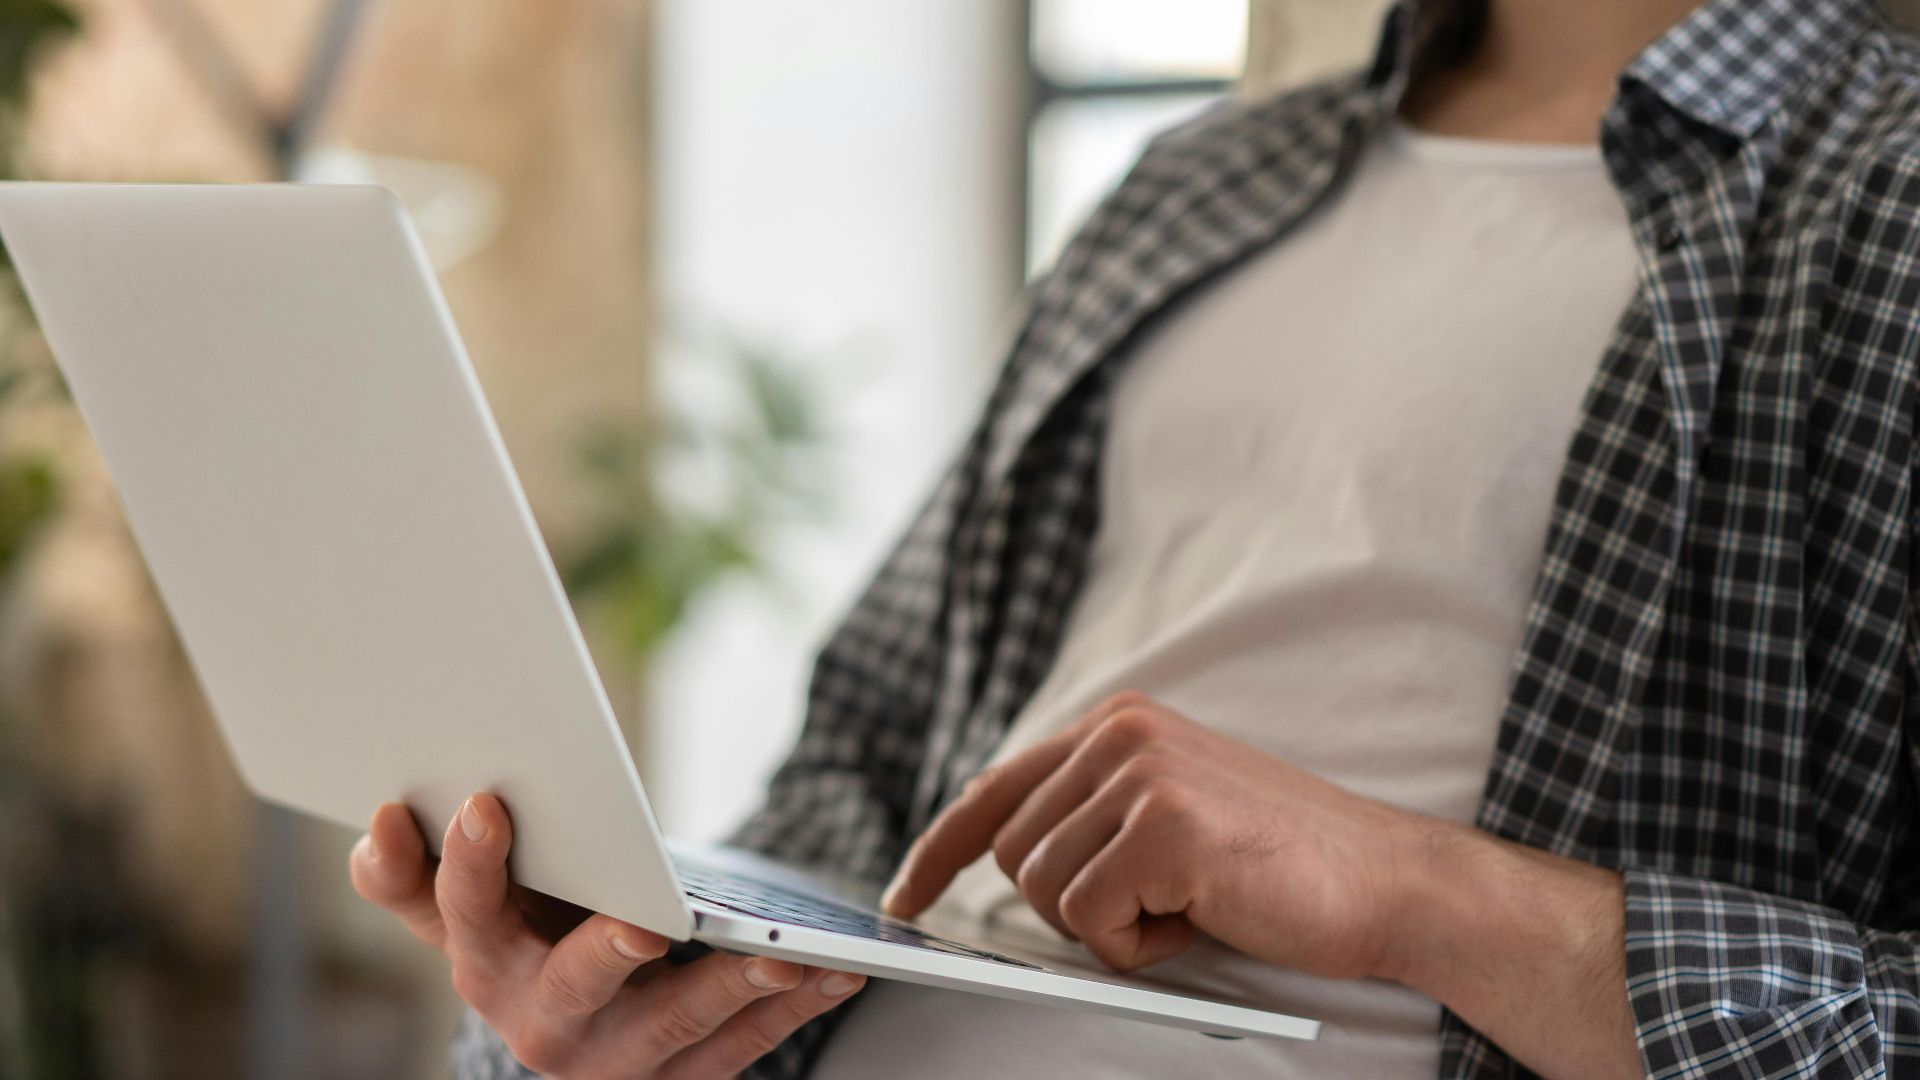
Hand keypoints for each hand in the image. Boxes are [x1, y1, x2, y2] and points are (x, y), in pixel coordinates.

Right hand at [349, 793, 866, 1078]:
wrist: (583, 1025)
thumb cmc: (532, 930)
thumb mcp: (474, 904)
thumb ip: (419, 871)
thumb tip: (382, 821)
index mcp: (483, 960)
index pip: (461, 912)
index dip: (469, 865)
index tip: (486, 805)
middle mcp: (541, 1022)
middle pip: (572, 986)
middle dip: (607, 953)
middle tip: (644, 925)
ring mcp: (615, 1059)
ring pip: (675, 1024)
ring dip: (732, 989)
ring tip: (782, 955)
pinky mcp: (682, 1079)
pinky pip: (745, 1044)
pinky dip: (794, 1008)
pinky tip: (838, 972)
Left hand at [882, 692, 1641, 1078]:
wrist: (1386, 881)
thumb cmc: (1276, 866)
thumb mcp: (1167, 813)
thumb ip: (1090, 816)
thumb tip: (997, 859)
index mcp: (1116, 724)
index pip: (993, 789)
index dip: (936, 852)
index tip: (901, 900)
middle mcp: (1118, 732)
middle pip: (1011, 856)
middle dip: (1073, 906)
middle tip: (1164, 904)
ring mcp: (1140, 772)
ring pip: (1042, 892)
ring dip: (1111, 926)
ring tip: (1190, 903)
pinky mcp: (1163, 824)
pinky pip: (1088, 920)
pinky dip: (1138, 945)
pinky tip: (1202, 916)